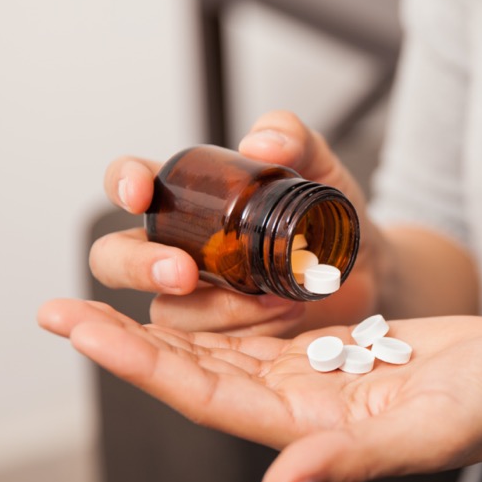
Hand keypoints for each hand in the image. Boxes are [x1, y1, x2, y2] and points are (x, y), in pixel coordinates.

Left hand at [37, 298, 481, 481]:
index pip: (201, 393)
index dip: (137, 361)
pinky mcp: (328, 343)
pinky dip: (222, 292)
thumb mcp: (425, 432)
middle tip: (60, 300)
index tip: (78, 324)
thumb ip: (353, 460)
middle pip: (193, 366)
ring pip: (219, 340)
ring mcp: (308, 371)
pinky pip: (260, 318)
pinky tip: (194, 265)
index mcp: (303, 424)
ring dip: (164, 312)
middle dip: (127, 337)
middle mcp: (292, 400)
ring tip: (112, 277)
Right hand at [91, 110, 389, 336]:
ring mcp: (197, 295)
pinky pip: (209, 342)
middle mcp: (179, 246)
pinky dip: (246, 328)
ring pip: (166, 310)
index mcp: (187, 199)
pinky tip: (285, 312)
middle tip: (181, 272)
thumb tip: (260, 143)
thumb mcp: (320, 167)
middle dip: (138, 266)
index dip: (123, 183)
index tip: (140, 192)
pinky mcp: (223, 333)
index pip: (131, 183)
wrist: (366, 268)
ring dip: (216, 307)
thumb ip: (293, 139)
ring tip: (276, 296)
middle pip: (116, 259)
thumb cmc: (328, 215)